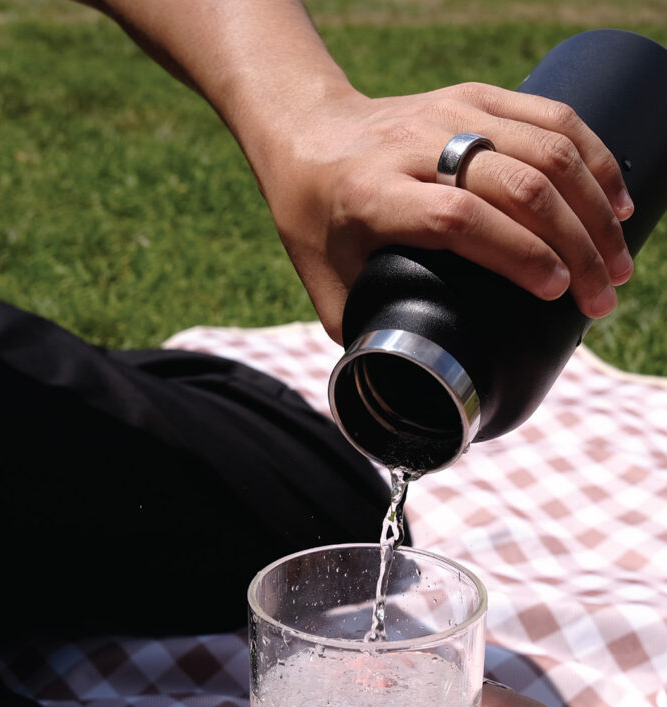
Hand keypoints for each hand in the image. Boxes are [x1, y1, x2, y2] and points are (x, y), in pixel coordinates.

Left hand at [81, 2, 633, 341]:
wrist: (306, 133)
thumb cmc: (315, 220)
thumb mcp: (323, 283)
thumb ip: (361, 335)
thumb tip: (400, 393)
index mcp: (372, 196)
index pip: (458, 218)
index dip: (516, 253)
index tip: (556, 292)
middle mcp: (413, 148)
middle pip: (515, 183)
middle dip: (574, 243)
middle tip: (603, 296)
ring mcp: (449, 112)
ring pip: (544, 146)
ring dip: (594, 205)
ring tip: (618, 260)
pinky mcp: (475, 96)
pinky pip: (550, 116)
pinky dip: (594, 157)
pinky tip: (616, 199)